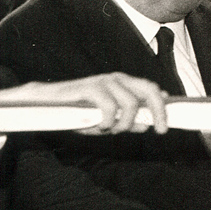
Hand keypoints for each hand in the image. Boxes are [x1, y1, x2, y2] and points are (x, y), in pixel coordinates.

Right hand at [0, 72, 167, 134]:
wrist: (45, 105)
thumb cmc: (76, 112)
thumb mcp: (106, 121)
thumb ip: (127, 121)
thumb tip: (147, 124)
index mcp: (124, 85)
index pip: (152, 90)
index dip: (163, 107)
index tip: (165, 127)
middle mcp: (118, 79)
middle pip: (149, 90)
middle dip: (158, 111)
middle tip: (157, 130)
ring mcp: (104, 81)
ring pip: (130, 103)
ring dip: (124, 123)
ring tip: (110, 129)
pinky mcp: (90, 87)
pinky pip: (110, 106)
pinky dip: (108, 121)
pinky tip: (99, 126)